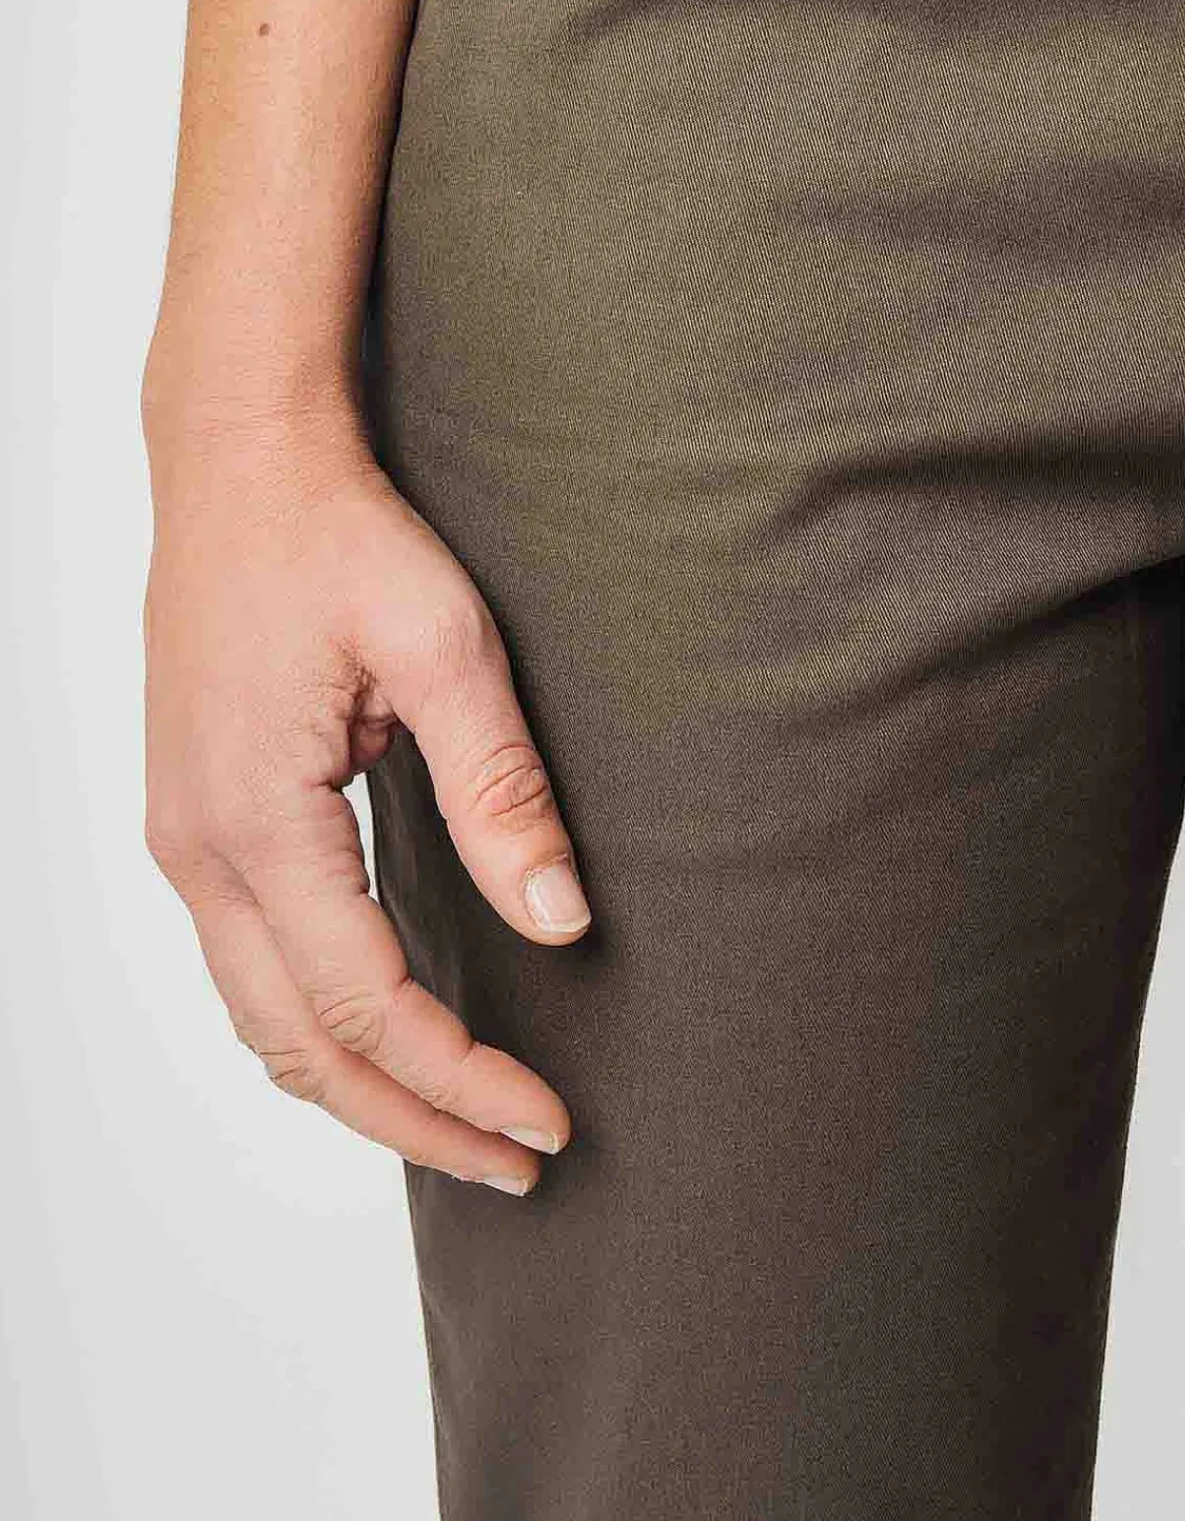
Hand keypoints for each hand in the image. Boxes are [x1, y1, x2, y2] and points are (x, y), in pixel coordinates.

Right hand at [142, 407, 588, 1192]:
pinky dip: (318, 1028)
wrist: (240, 462)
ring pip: (265, 1021)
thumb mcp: (443, 646)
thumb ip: (500, 788)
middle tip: (522, 1161)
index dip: (462, 1077)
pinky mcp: (196, 819)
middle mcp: (199, 852)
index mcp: (256, 822)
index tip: (550, 1120)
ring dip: (362, 1088)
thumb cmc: (340, 535)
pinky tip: (386, 1037)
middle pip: (304, 1046)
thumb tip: (560, 922)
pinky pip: (249, 967)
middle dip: (414, 1120)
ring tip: (464, 1126)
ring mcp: (184, 841)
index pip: (369, 1004)